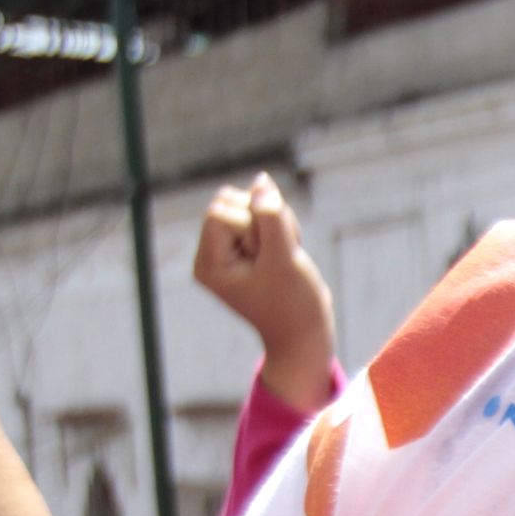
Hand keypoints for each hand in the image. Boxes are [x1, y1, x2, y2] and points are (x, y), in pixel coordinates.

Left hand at [193, 172, 335, 408]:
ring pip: (248, 204)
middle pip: (230, 202)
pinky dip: (279, 227)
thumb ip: (271, 217)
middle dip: (263, 221)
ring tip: (285, 256)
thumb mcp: (285, 259)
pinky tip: (287, 254)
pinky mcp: (246, 246)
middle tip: (279, 256)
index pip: (221, 212)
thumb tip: (260, 180)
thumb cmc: (294, 305)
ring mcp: (228, 249)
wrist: (305, 335)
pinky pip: (259, 214)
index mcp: (209, 263)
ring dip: (275, 223)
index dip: (251, 225)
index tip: (268, 258)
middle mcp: (211, 254)